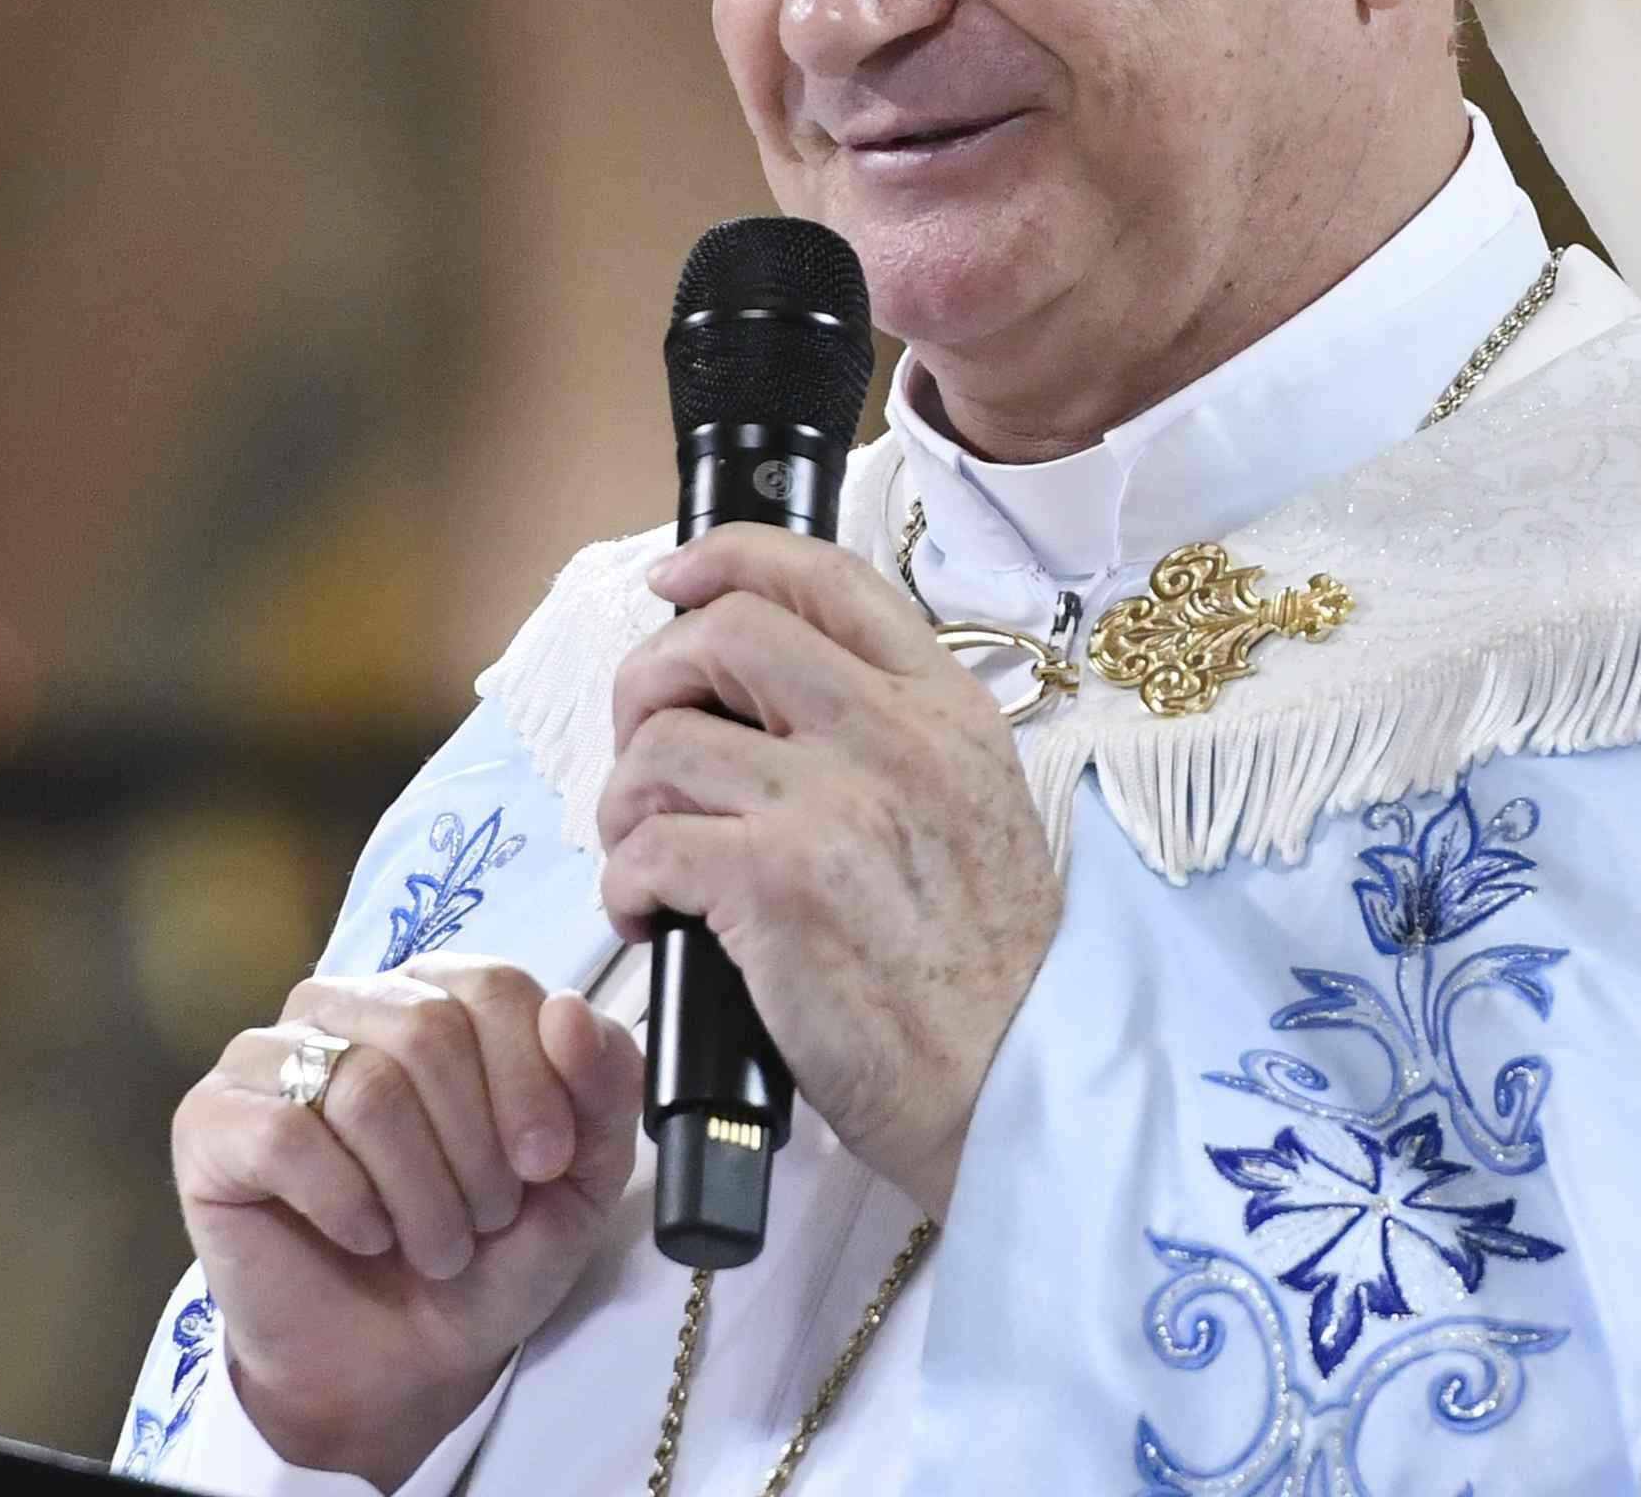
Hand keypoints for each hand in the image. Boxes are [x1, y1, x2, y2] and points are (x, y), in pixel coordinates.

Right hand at [172, 956, 642, 1485]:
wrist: (401, 1364)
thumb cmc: (486, 1258)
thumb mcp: (579, 1179)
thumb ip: (602, 1086)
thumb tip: (569, 1008)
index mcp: (433, 996)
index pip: (491, 985)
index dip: (533, 1080)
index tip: (548, 1166)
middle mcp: (345, 1006)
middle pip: (427, 1030)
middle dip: (476, 1149)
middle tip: (483, 1221)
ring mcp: (268, 1057)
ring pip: (364, 1087)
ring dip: (420, 1193)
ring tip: (435, 1245)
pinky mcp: (211, 1122)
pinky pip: (286, 1137)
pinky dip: (346, 1204)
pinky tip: (363, 1237)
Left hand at [594, 525, 1061, 1211]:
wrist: (1015, 1085)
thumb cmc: (985, 972)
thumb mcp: (975, 808)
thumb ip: (891, 738)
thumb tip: (761, 702)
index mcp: (943, 709)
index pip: (826, 575)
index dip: (730, 556)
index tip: (677, 579)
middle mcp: (892, 736)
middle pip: (723, 634)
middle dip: (648, 681)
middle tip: (644, 750)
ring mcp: (834, 807)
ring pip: (665, 744)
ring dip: (625, 800)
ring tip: (643, 856)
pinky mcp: (778, 887)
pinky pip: (650, 844)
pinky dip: (625, 881)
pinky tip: (651, 916)